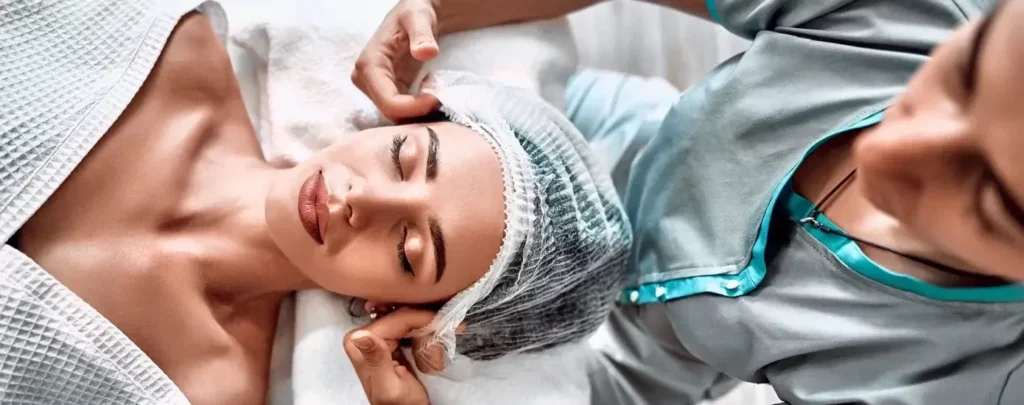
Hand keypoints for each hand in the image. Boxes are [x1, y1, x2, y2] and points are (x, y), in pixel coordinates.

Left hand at [344, 307, 446, 404]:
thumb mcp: (389, 387)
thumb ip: (377, 359)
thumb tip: (360, 335)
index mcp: (358, 343)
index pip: (396, 318)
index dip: (423, 319)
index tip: (446, 325)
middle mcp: (362, 335)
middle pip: (403, 317)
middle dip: (426, 330)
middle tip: (442, 348)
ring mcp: (375, 336)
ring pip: (409, 320)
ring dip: (428, 336)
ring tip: (435, 358)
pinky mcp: (387, 339)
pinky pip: (410, 327)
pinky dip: (425, 337)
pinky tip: (432, 351)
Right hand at [353, 0, 440, 120]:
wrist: (415, 16)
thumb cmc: (415, 13)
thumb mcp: (419, 17)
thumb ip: (422, 34)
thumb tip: (426, 52)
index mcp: (369, 65)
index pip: (389, 103)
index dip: (414, 107)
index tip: (437, 97)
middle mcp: (365, 80)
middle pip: (391, 113)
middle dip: (417, 110)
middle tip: (440, 94)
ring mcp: (374, 88)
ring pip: (396, 115)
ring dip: (418, 111)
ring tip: (436, 91)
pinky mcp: (386, 91)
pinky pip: (401, 111)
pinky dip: (418, 109)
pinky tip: (431, 93)